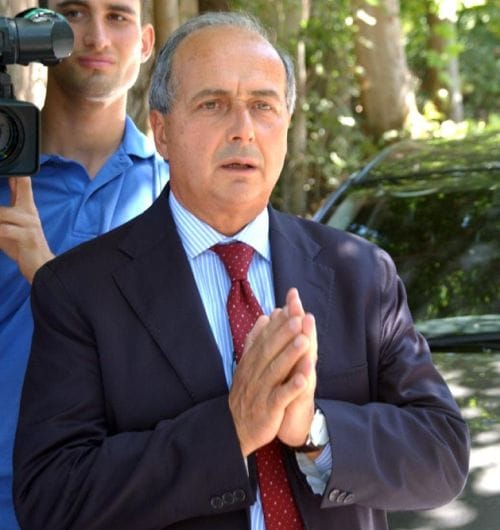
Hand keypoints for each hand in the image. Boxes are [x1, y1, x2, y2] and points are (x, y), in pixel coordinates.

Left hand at [0, 177, 53, 282]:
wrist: (40, 267)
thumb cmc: (22, 246)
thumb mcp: (9, 225)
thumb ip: (2, 212)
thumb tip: (3, 197)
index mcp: (27, 207)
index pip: (23, 182)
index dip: (16, 172)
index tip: (7, 166)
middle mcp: (30, 212)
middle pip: (22, 187)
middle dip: (7, 194)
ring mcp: (31, 224)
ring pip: (3, 213)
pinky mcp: (28, 237)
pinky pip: (4, 229)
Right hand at [229, 296, 311, 456]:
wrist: (235, 429)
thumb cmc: (247, 394)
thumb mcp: (247, 365)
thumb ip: (256, 341)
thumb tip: (264, 317)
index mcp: (251, 362)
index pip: (263, 339)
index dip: (276, 324)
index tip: (288, 307)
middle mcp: (254, 374)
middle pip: (269, 351)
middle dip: (284, 334)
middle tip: (298, 318)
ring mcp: (261, 392)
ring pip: (276, 371)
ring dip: (290, 355)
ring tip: (304, 341)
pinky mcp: (269, 410)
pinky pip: (281, 397)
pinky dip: (292, 388)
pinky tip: (304, 379)